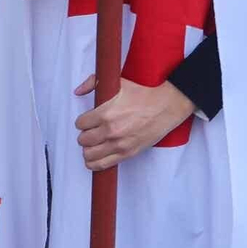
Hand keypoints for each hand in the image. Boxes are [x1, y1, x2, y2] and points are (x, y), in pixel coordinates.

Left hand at [72, 75, 195, 171]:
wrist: (169, 104)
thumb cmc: (146, 92)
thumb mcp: (120, 82)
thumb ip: (95, 83)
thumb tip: (78, 91)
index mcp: (106, 112)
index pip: (80, 123)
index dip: (84, 120)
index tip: (91, 119)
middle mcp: (110, 130)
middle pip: (83, 139)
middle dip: (87, 133)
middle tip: (95, 129)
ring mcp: (119, 144)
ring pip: (88, 154)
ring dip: (90, 148)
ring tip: (97, 141)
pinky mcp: (128, 153)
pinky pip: (100, 165)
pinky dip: (95, 162)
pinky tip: (99, 154)